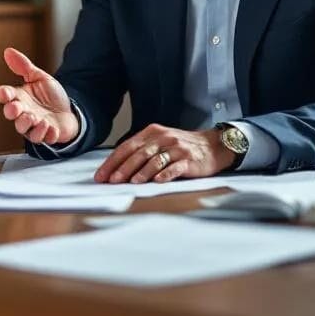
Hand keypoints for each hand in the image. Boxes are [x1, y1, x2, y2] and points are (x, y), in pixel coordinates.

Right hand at [0, 47, 78, 144]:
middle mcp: (24, 113)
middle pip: (12, 115)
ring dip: (28, 125)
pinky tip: (52, 127)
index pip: (7, 96)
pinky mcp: (47, 135)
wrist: (69, 111)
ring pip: (25, 129)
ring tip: (38, 118)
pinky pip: (44, 138)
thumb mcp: (39, 77)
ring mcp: (35, 125)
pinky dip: (47, 134)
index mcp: (20, 98)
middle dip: (12, 112)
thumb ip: (24, 66)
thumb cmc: (51, 96)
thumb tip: (9, 51)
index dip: (4, 94)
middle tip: (17, 108)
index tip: (5, 92)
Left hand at [94, 124, 236, 183]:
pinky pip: (175, 167)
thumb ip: (142, 151)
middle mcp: (163, 138)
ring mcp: (176, 148)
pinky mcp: (189, 160)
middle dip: (123, 168)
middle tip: (112, 180)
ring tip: (132, 182)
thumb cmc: (182, 147)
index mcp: (152, 132)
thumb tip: (117, 169)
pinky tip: (157, 182)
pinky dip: (165, 174)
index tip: (101, 175)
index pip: (127, 146)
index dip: (112, 161)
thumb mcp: (160, 142)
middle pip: (139, 153)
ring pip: (155, 160)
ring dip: (142, 172)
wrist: (213, 146)